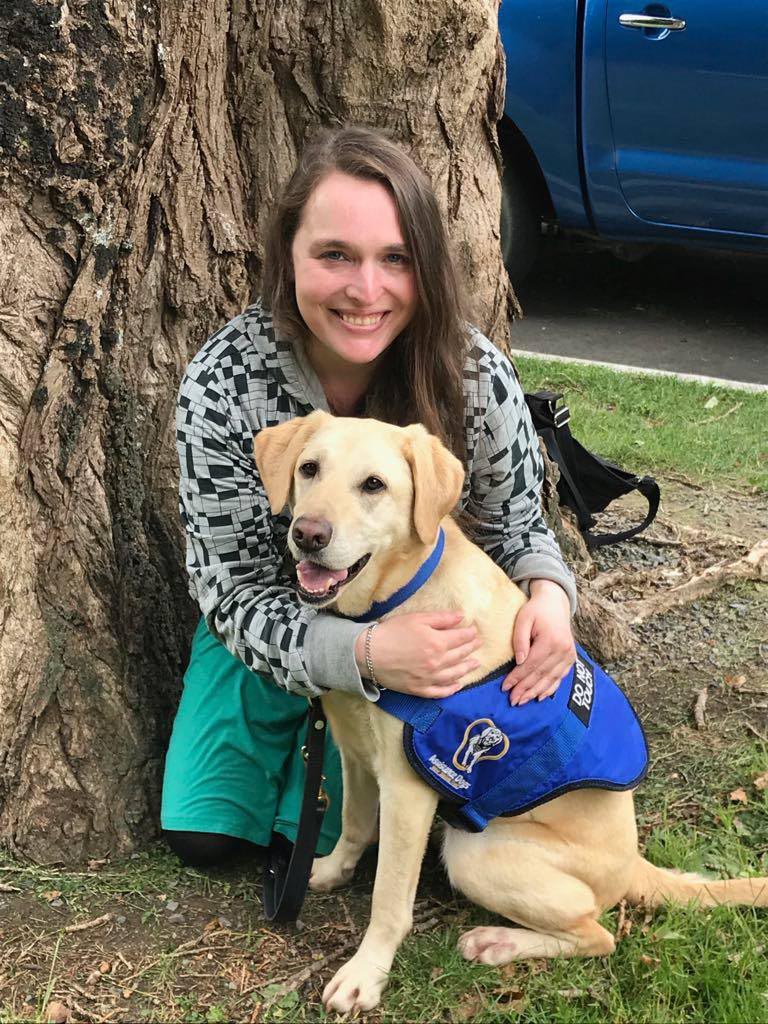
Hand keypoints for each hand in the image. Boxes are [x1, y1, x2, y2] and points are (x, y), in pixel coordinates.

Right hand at [355, 612, 481, 697]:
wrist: (368, 654)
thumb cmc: (391, 632)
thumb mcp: (416, 619)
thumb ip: (441, 619)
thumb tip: (461, 617)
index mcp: (437, 643)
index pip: (461, 638)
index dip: (470, 634)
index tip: (475, 631)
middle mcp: (437, 663)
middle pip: (460, 655)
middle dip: (471, 648)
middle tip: (478, 644)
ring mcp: (429, 678)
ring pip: (455, 674)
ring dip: (467, 668)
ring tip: (475, 663)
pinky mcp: (420, 689)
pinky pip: (441, 692)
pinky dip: (452, 689)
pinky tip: (458, 684)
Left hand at [503, 579, 574, 705]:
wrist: (555, 603)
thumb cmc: (536, 610)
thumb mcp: (523, 619)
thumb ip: (520, 640)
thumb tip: (520, 662)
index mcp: (550, 640)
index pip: (531, 665)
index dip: (517, 678)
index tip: (505, 687)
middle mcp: (563, 650)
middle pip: (541, 674)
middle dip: (525, 689)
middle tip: (512, 700)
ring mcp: (569, 655)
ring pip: (551, 679)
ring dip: (536, 692)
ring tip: (522, 701)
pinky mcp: (571, 658)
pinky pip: (561, 677)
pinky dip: (550, 688)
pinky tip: (540, 696)